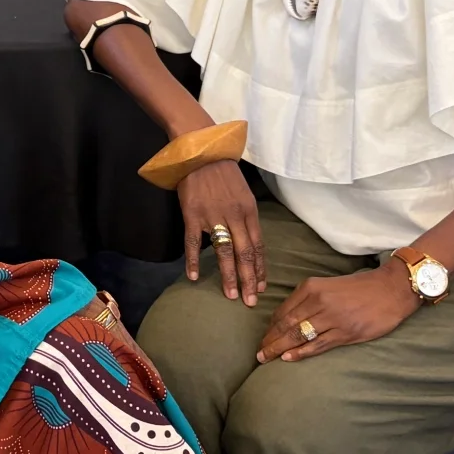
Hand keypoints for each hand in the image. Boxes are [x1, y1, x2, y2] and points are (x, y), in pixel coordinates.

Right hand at [177, 160, 264, 305]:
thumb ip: (246, 218)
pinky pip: (193, 242)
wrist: (201, 152)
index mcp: (249, 212)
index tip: (261, 287)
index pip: (258, 246)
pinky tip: (192, 276)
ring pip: (224, 252)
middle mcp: (234, 217)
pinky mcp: (192, 215)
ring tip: (231, 295)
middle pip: (245, 254)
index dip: (260, 269)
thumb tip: (249, 242)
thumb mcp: (244, 193)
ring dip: (228, 276)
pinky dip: (193, 261)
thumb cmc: (224, 172)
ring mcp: (213, 217)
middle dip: (249, 280)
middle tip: (250, 301)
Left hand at [256, 260, 417, 362]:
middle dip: (270, 340)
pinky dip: (301, 352)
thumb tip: (287, 319)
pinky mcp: (346, 332)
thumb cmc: (359, 288)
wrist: (391, 289)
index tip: (263, 338)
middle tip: (259, 353)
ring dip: (280, 348)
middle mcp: (318, 301)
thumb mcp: (328, 285)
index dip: (270, 327)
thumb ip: (308, 299)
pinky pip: (318, 345)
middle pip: (286, 324)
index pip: (283, 311)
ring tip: (267, 358)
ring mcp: (332, 318)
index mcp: (311, 287)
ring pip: (298, 335)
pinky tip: (288, 358)